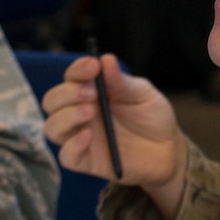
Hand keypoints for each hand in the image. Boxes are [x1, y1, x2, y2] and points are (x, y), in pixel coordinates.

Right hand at [40, 54, 187, 219]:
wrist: (167, 150)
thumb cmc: (152, 117)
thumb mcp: (142, 94)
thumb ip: (122, 81)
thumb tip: (106, 59)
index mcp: (90, 91)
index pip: (71, 77)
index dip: (77, 70)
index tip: (93, 66)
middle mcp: (78, 112)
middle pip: (52, 101)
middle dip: (67, 93)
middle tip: (91, 93)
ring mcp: (79, 137)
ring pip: (52, 127)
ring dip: (66, 117)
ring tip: (90, 112)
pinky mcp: (85, 161)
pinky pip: (66, 156)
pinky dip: (72, 146)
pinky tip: (88, 137)